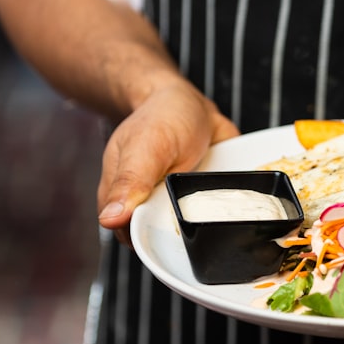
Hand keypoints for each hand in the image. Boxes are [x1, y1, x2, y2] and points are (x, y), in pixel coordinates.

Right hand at [96, 81, 239, 243]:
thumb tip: (110, 219)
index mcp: (123, 196)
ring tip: (220, 208)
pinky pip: (214, 215)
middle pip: (164, 237)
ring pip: (192, 231)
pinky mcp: (200, 199)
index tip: (174, 236)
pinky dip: (226, 211)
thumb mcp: (146, 146)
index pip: (133, 236)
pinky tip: (234, 202)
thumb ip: (130, 181)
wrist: (189, 102)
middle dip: (186, 236)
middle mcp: (149, 203)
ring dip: (208, 225)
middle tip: (200, 214)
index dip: (153, 241)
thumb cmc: (160, 117)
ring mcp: (177, 203)